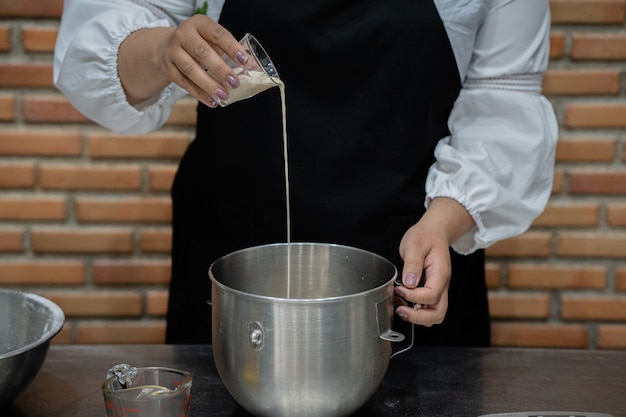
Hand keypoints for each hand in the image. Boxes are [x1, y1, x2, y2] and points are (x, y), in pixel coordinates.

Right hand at [118, 15, 246, 107]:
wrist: (167, 46)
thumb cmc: (198, 43)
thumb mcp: (212, 40)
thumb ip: (230, 51)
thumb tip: (251, 66)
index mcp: (199, 24)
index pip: (217, 34)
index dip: (231, 47)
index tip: (244, 60)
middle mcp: (183, 35)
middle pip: (202, 52)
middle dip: (220, 69)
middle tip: (234, 83)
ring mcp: (173, 51)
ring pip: (191, 69)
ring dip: (209, 84)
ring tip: (224, 95)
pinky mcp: (168, 68)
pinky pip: (184, 83)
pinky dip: (199, 93)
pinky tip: (212, 101)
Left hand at [393, 197, 473, 325]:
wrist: (434, 232)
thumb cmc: (425, 236)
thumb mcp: (414, 244)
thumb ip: (412, 264)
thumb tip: (409, 283)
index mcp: (440, 272)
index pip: (431, 295)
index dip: (413, 297)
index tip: (399, 290)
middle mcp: (442, 284)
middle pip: (438, 313)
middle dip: (418, 317)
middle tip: (400, 310)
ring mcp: (439, 288)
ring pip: (435, 314)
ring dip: (418, 317)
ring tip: (401, 308)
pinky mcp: (432, 290)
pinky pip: (429, 308)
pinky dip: (417, 312)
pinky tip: (404, 303)